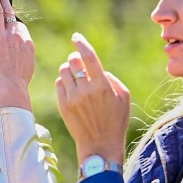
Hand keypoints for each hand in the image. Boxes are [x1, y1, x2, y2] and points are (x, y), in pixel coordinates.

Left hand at [0, 0, 35, 109]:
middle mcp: (14, 34)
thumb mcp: (28, 63)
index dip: (8, 15)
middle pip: (7, 9)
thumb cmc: (18, 83)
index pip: (15, 22)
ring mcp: (1, 36)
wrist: (11, 90)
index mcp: (25, 39)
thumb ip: (24, 50)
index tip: (3, 6)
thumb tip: (21, 45)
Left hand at [54, 33, 130, 163]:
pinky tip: (72, 89)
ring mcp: (72, 98)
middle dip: (75, 58)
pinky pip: (59, 84)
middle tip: (79, 63)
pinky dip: (64, 82)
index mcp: (102, 86)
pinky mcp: (63, 105)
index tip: (76, 37)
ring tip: (76, 77)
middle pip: (72, 61)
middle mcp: (85, 90)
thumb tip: (97, 69)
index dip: (81, 44)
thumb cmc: (115, 121)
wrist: (100, 145)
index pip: (89, 57)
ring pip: (63, 71)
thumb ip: (111, 79)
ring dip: (69, 70)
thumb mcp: (123, 98)